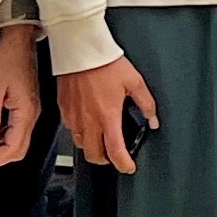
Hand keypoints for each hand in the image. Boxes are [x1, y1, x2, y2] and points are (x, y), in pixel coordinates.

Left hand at [0, 24, 45, 169]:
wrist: (18, 37)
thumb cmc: (8, 56)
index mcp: (26, 111)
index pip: (12, 147)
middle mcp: (32, 114)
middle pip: (18, 149)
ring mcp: (30, 109)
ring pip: (16, 141)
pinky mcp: (25, 104)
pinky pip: (15, 129)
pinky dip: (1, 138)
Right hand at [57, 54, 160, 171]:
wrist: (80, 49)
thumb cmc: (105, 63)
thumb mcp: (134, 82)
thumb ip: (146, 104)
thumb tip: (153, 119)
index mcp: (107, 116)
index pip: (115, 151)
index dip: (123, 164)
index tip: (129, 167)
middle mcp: (88, 120)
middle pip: (94, 155)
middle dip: (106, 160)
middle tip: (114, 155)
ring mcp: (73, 116)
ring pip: (80, 144)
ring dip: (92, 146)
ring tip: (101, 139)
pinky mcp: (63, 109)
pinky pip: (71, 129)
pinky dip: (80, 132)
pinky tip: (88, 123)